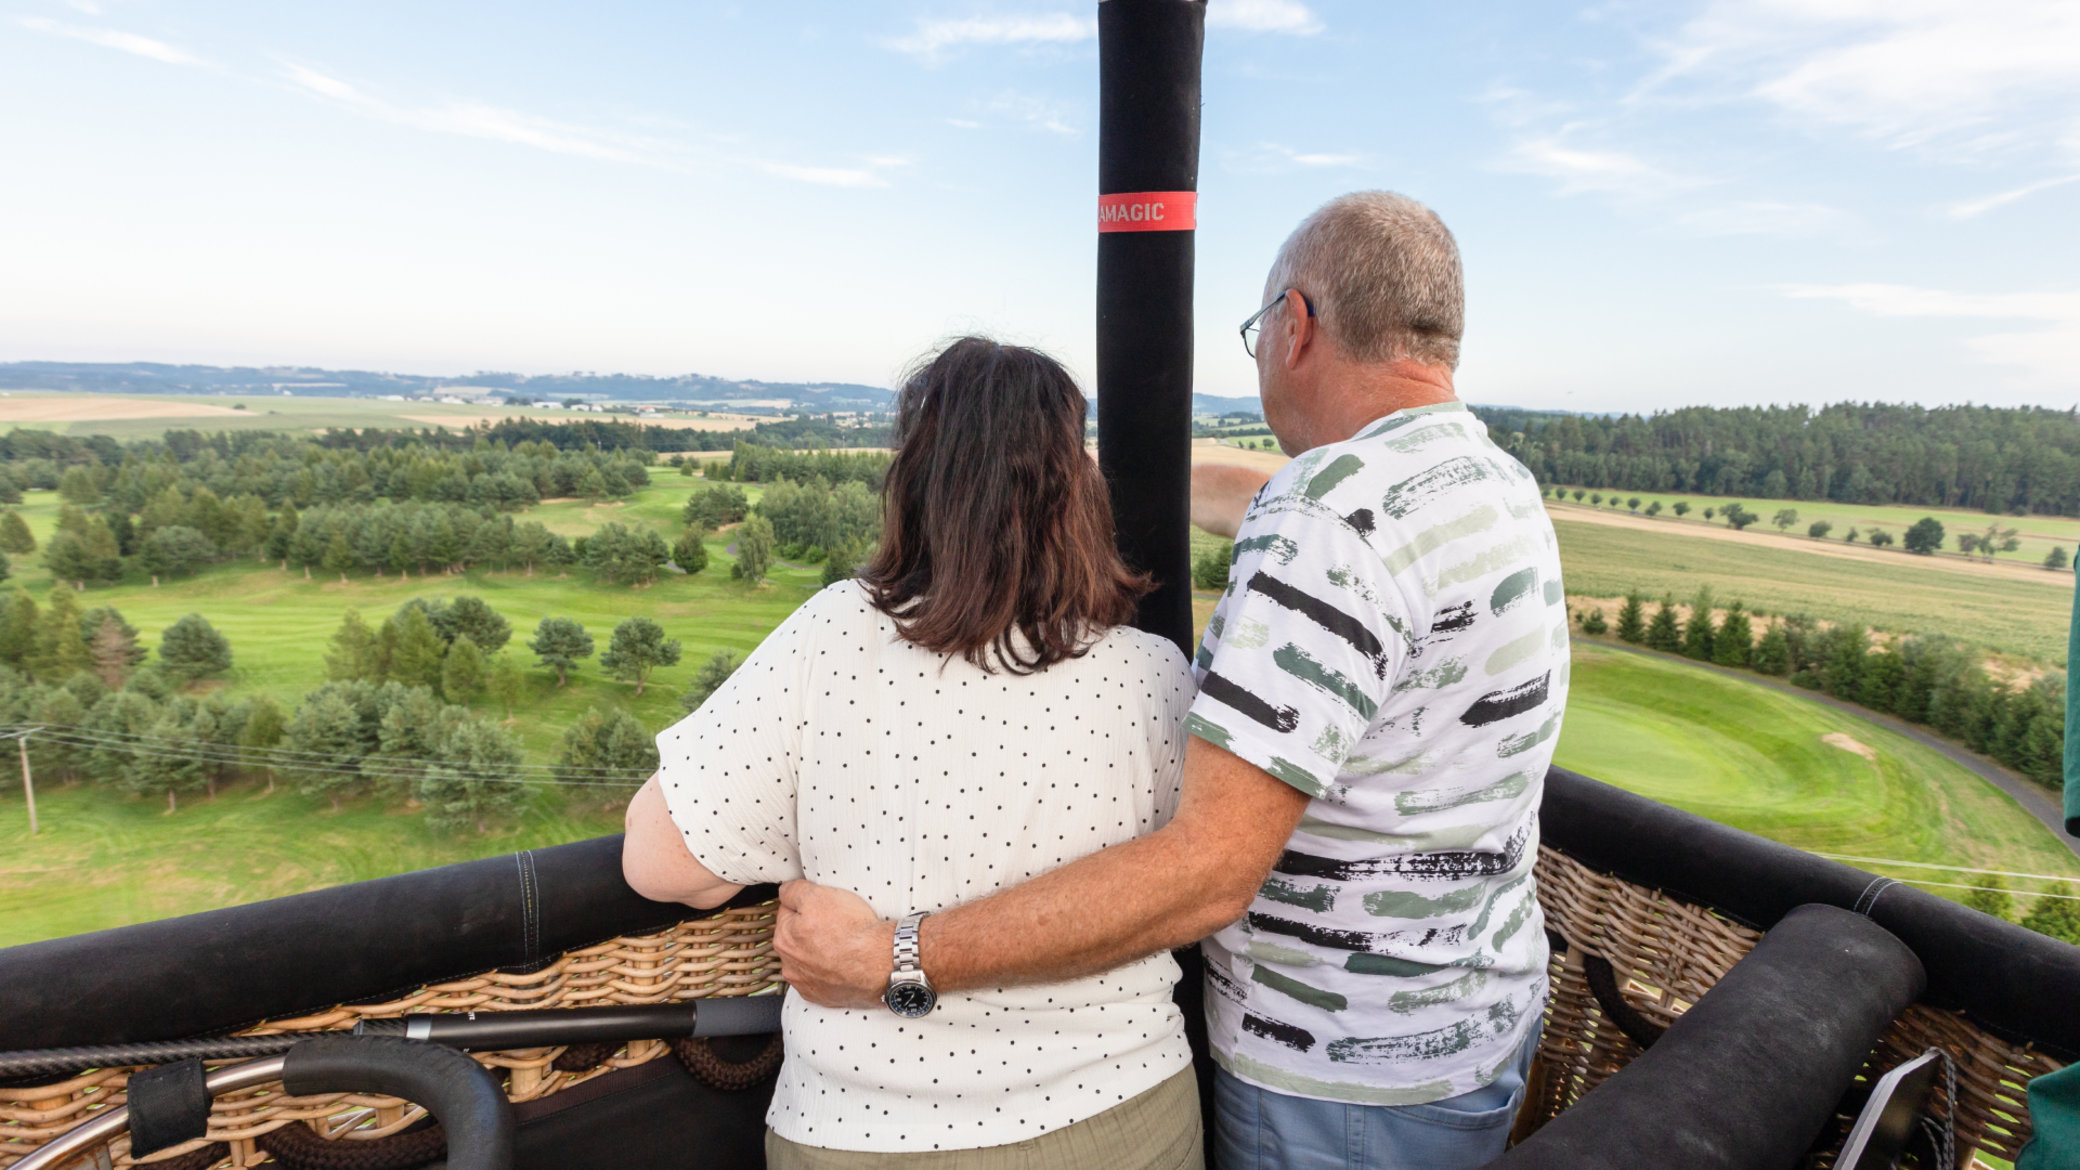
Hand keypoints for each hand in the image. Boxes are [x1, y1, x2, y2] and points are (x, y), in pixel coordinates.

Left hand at [775, 880, 895, 1009]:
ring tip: (842, 944)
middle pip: (797, 938)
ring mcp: (806, 984)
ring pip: (809, 960)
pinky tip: (844, 963)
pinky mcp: (823, 997)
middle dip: (811, 929)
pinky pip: (822, 979)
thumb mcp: (819, 895)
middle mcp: (790, 966)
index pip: (787, 912)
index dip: (807, 904)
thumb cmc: (852, 931)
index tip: (822, 907)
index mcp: (784, 939)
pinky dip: (830, 971)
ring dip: (819, 952)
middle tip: (835, 923)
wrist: (881, 962)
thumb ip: (794, 890)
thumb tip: (786, 891)